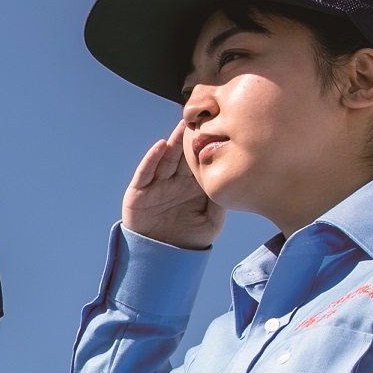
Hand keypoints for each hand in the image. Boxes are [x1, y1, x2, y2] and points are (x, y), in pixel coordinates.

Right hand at [122, 120, 223, 249]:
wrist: (162, 257)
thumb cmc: (189, 239)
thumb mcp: (211, 221)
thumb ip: (220, 200)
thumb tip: (232, 178)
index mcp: (193, 185)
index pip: (201, 159)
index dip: (209, 144)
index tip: (221, 126)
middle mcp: (176, 180)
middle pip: (185, 154)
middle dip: (192, 136)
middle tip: (204, 115)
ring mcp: (157, 184)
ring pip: (167, 158)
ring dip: (175, 140)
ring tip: (184, 124)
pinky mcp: (140, 191)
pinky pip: (146, 172)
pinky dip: (152, 158)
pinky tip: (161, 146)